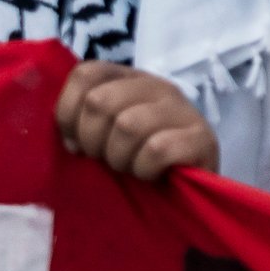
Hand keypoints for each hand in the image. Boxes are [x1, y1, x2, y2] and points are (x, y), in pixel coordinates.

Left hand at [56, 61, 219, 180]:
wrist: (187, 196)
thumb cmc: (138, 161)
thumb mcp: (106, 135)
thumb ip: (83, 120)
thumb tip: (66, 137)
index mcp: (130, 78)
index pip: (86, 74)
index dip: (69, 112)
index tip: (76, 143)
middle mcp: (158, 86)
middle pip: (100, 101)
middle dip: (93, 141)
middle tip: (107, 159)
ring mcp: (184, 109)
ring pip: (128, 125)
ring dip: (120, 158)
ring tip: (130, 168)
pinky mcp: (203, 138)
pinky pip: (157, 150)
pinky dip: (145, 169)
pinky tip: (151, 175)